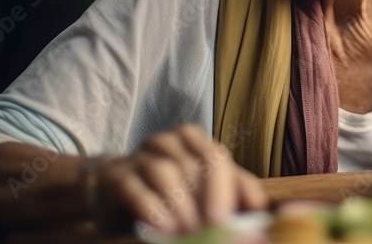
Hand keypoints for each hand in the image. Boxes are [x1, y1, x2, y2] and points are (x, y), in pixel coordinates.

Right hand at [90, 124, 268, 233]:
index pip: (218, 156)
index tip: (240, 214)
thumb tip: (259, 206)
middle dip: (211, 196)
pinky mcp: (117, 177)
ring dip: (183, 206)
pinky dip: (154, 210)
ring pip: (166, 172)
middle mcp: (167, 142)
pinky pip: (136, 189)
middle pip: (197, 163)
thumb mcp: (203, 187)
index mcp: (192, 139)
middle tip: (217, 225)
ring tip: (191, 232)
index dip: (232, 186)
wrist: (112, 188)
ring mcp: (140, 156)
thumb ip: (233, 190)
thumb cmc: (167, 189)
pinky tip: (165, 228)